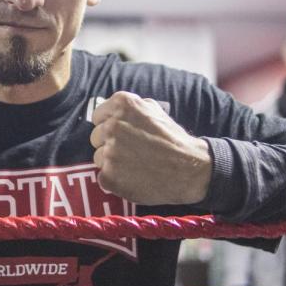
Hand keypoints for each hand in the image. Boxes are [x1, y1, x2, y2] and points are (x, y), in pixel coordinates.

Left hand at [89, 92, 210, 205]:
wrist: (189, 169)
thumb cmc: (173, 140)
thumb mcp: (155, 111)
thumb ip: (130, 108)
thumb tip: (110, 108)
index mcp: (122, 105)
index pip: (98, 115)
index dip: (109, 126)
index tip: (121, 135)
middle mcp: (112, 126)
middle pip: (96, 137)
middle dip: (109, 144)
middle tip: (131, 152)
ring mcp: (109, 152)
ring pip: (98, 157)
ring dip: (112, 163)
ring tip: (135, 165)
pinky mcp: (109, 175)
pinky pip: (103, 177)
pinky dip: (115, 180)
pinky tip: (133, 178)